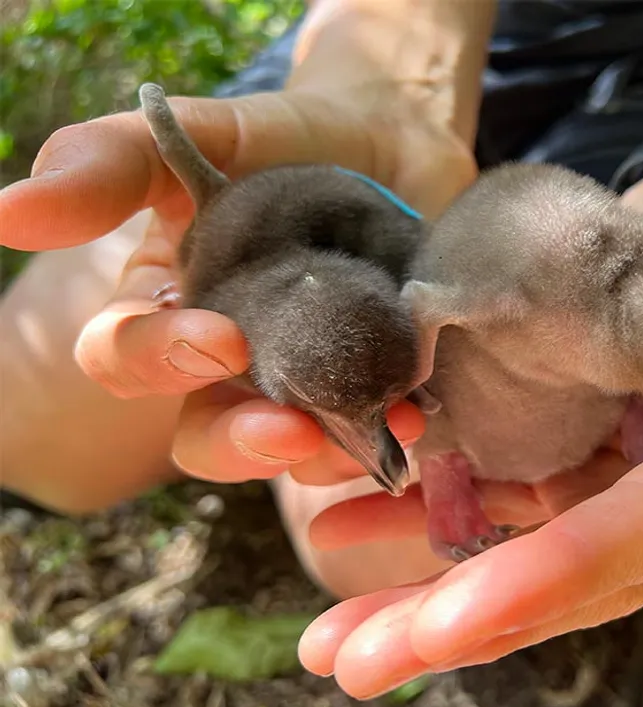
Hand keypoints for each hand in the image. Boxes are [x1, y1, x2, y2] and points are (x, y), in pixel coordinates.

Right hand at [0, 83, 477, 484]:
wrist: (397, 148)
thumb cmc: (287, 142)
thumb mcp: (208, 135)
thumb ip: (116, 165)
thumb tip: (5, 213)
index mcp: (169, 308)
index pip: (126, 356)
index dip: (158, 359)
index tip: (220, 339)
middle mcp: (230, 364)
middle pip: (204, 435)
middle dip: (240, 443)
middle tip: (289, 432)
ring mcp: (303, 384)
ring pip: (290, 453)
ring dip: (326, 455)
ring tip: (383, 428)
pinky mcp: (374, 393)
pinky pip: (370, 440)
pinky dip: (392, 437)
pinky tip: (421, 414)